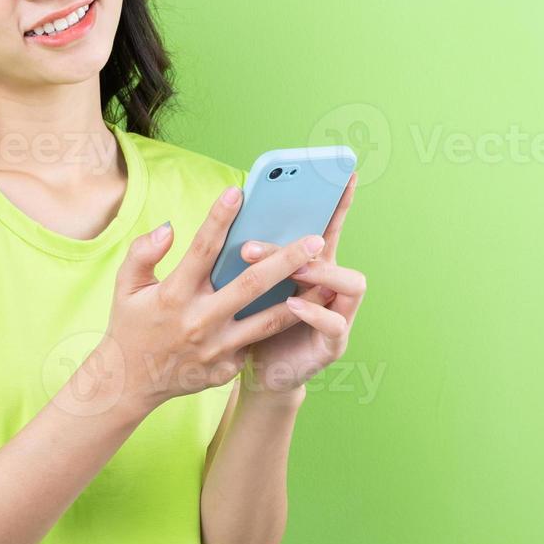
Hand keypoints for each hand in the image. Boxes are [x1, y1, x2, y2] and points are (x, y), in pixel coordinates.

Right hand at [86, 185, 329, 418]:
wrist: (130, 383)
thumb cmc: (131, 325)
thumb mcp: (125, 286)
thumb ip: (142, 254)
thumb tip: (169, 228)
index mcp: (174, 295)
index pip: (201, 250)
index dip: (219, 219)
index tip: (238, 193)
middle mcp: (199, 321)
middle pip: (251, 285)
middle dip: (286, 260)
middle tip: (315, 239)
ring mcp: (217, 348)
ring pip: (268, 321)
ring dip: (301, 298)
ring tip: (327, 278)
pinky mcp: (228, 368)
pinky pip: (257, 342)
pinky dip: (282, 325)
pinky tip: (307, 309)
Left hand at [235, 171, 365, 397]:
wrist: (249, 371)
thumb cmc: (239, 323)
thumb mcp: (229, 286)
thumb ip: (228, 256)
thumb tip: (194, 223)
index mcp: (306, 266)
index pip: (326, 227)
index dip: (338, 201)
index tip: (345, 172)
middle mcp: (327, 285)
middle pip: (333, 251)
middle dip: (308, 239)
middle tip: (262, 240)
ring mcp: (336, 313)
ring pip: (349, 284)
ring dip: (321, 273)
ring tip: (292, 269)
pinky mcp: (332, 344)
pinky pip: (336, 323)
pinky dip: (316, 312)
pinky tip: (293, 305)